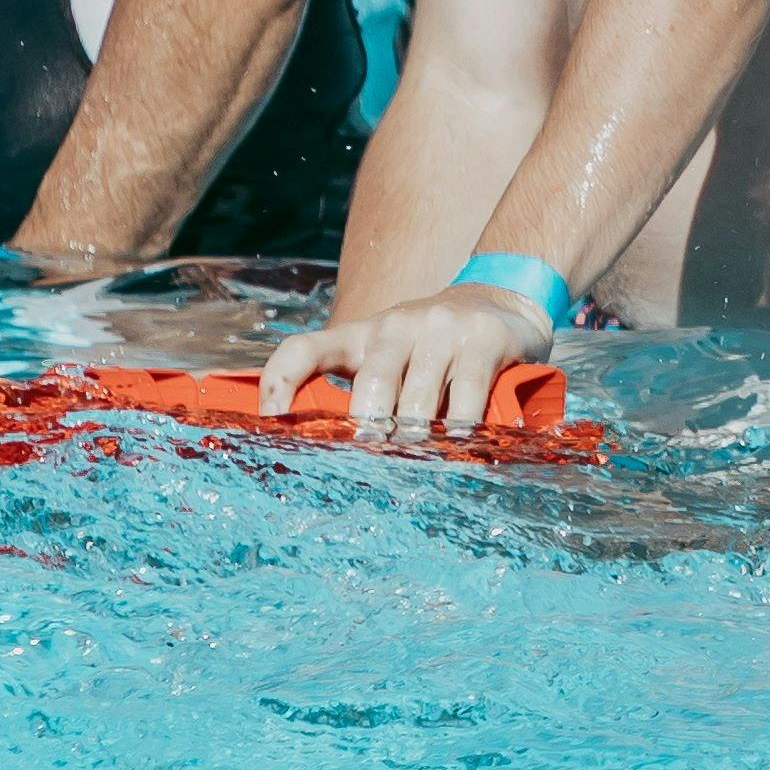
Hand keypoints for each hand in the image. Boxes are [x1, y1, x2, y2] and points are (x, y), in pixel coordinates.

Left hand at [260, 280, 550, 444]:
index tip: (269, 425)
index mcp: (360, 334)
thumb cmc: (430, 348)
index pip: (303, 350)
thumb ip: (364, 393)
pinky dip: (460, 430)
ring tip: (415, 466)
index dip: (277, 384)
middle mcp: (396, 325)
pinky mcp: (483, 339)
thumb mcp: (388, 357)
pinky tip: (459, 445)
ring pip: (419, 399)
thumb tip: (333, 457)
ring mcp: (441, 329)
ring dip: (416, 440)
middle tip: (371, 464)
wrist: (500, 303)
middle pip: (372, 384)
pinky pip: (467, 397)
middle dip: (370, 430)